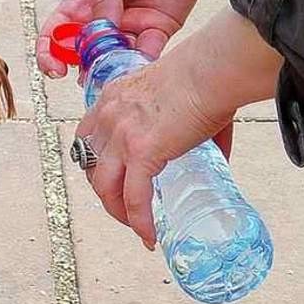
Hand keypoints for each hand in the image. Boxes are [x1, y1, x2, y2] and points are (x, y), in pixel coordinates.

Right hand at [37, 0, 217, 75]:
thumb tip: (99, 33)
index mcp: (81, 0)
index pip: (56, 34)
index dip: (49, 54)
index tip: (55, 69)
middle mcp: (102, 18)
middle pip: (83, 53)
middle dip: (83, 68)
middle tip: (90, 74)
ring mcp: (129, 26)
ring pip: (114, 60)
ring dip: (112, 70)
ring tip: (114, 70)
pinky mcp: (156, 30)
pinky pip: (145, 55)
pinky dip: (139, 65)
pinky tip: (137, 65)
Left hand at [76, 56, 233, 249]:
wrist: (213, 69)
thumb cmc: (206, 75)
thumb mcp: (176, 95)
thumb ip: (185, 125)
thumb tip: (217, 158)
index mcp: (112, 98)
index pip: (87, 139)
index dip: (95, 165)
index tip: (111, 179)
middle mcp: (108, 117)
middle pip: (91, 168)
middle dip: (106, 194)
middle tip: (127, 209)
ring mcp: (121, 136)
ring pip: (105, 189)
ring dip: (118, 213)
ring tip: (138, 226)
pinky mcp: (142, 152)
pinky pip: (134, 198)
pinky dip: (140, 221)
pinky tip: (150, 234)